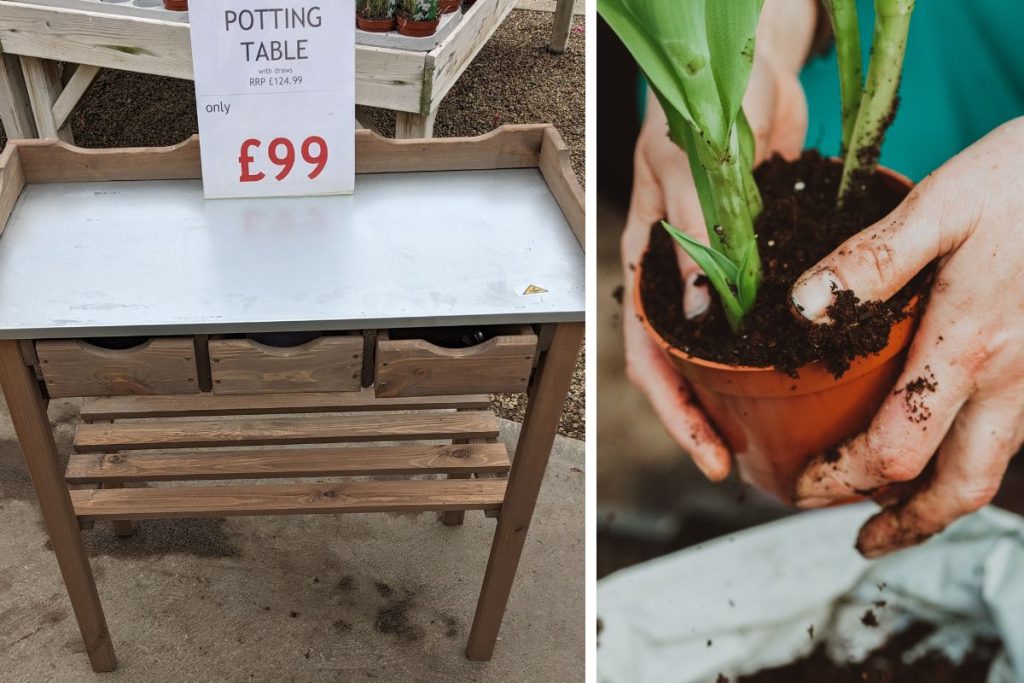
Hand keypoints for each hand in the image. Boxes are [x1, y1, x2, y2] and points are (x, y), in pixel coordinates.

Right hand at [622, 0, 814, 479]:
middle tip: (740, 464)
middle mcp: (680, 278)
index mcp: (647, 261)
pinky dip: (774, 347)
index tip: (707, 454)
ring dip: (738, 394)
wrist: (752, 65)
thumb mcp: (688, 171)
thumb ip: (693, 238)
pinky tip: (799, 371)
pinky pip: (762, 314)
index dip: (673, 411)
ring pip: (721, 350)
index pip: (647, 354)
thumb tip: (703, 318)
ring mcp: (720, 272)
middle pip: (682, 367)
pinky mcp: (758, 258)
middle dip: (704, 419)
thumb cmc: (701, 105)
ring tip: (771, 434)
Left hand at [792, 118, 1023, 556]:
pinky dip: (976, 458)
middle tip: (863, 541)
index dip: (842, 479)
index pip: (895, 451)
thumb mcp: (941, 205)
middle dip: (906, 526)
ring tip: (898, 505)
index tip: (802, 488)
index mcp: (969, 348)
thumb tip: (801, 310)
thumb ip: (870, 261)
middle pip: (961, 487)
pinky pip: (1017, 434)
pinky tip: (952, 440)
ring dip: (941, 498)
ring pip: (994, 466)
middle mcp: (1016, 381)